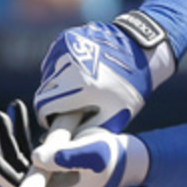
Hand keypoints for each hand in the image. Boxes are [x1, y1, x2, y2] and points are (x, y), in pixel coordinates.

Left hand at [0, 101, 146, 186]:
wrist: (123, 157)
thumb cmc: (110, 157)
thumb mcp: (93, 153)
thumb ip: (67, 155)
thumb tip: (35, 156)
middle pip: (13, 170)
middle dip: (3, 144)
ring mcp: (42, 180)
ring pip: (17, 157)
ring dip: (10, 135)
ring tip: (4, 113)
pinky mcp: (44, 166)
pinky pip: (24, 150)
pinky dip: (19, 132)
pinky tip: (15, 112)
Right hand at [34, 15, 174, 132]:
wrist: (142, 51)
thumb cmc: (130, 88)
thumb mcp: (113, 116)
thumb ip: (86, 132)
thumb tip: (63, 147)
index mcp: (80, 86)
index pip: (43, 107)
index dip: (49, 118)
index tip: (58, 122)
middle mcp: (68, 64)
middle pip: (44, 91)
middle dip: (53, 102)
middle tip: (71, 107)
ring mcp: (65, 47)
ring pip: (47, 75)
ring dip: (56, 85)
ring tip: (78, 88)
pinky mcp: (66, 38)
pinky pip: (53, 60)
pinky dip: (60, 69)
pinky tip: (79, 73)